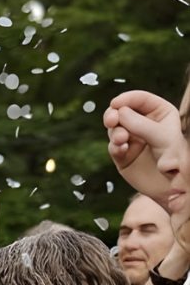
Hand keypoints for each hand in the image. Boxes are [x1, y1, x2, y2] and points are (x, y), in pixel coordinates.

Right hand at [105, 90, 183, 204]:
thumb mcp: (162, 138)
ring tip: (121, 140)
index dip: (127, 99)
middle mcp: (144, 123)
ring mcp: (132, 139)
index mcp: (159, 113)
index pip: (141, 99)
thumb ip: (141, 124)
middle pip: (121, 111)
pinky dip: (115, 147)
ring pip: (114, 128)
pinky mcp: (122, 155)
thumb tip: (119, 112)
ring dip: (115, 132)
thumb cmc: (174, 158)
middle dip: (113, 114)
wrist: (170, 185)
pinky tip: (122, 150)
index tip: (116, 104)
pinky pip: (113, 146)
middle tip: (111, 120)